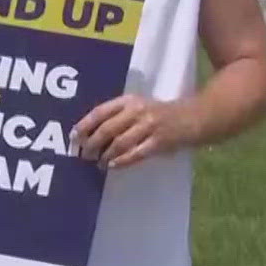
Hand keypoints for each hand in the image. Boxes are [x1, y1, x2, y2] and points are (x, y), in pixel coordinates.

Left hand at [72, 95, 192, 169]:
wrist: (192, 117)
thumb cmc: (158, 113)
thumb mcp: (136, 106)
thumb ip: (116, 116)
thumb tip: (87, 134)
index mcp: (128, 100)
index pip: (100, 112)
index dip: (84, 125)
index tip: (74, 137)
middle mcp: (137, 111)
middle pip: (107, 129)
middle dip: (92, 144)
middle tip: (84, 155)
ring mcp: (149, 126)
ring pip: (119, 143)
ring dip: (105, 155)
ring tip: (98, 163)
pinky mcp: (159, 141)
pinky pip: (136, 154)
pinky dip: (121, 161)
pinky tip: (112, 166)